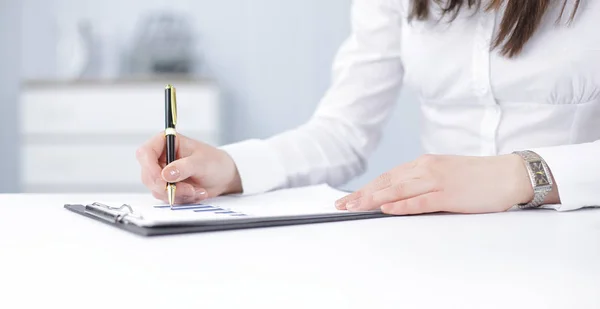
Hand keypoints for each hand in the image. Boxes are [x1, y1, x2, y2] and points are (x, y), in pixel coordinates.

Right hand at [136, 132, 241, 204]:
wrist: (224, 177)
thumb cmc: (215, 162)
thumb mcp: (202, 162)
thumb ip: (184, 167)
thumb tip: (166, 174)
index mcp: (166, 142)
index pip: (145, 153)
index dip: (149, 167)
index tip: (163, 180)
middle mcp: (160, 157)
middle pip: (148, 175)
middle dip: (167, 187)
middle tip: (188, 189)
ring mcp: (162, 173)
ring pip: (157, 189)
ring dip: (177, 194)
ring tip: (196, 190)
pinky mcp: (166, 187)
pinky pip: (166, 197)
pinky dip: (181, 198)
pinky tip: (195, 193)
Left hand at [335, 154, 535, 214]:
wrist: (509, 174)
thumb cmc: (478, 177)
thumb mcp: (444, 174)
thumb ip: (422, 183)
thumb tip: (399, 197)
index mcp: (424, 163)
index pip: (388, 177)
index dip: (367, 188)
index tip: (350, 198)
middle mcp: (426, 169)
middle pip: (387, 183)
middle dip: (363, 195)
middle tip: (343, 205)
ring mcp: (437, 181)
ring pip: (398, 190)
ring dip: (374, 200)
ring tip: (355, 208)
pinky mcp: (449, 194)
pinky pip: (420, 201)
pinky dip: (402, 205)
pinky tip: (387, 210)